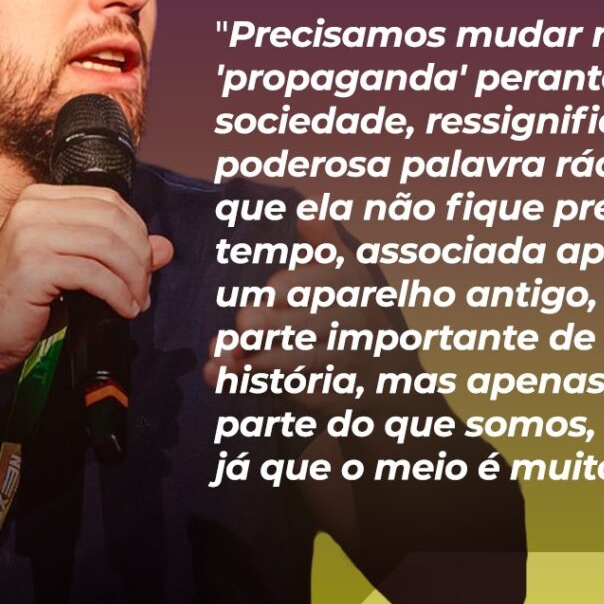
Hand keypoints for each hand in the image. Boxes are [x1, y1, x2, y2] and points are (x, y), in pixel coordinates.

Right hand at [0, 184, 172, 390]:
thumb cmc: (20, 302)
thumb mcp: (72, 269)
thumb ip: (116, 253)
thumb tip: (166, 247)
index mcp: (40, 200)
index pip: (108, 201)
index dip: (137, 232)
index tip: (145, 264)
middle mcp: (32, 208)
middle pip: (113, 220)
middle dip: (139, 256)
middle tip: (144, 289)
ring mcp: (30, 234)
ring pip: (108, 246)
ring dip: (132, 278)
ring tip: (136, 302)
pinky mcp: (33, 265)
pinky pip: (94, 274)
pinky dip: (118, 294)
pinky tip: (123, 310)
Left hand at [203, 216, 414, 416]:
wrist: (383, 371)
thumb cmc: (351, 307)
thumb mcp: (345, 270)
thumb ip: (323, 242)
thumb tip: (308, 209)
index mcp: (348, 287)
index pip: (324, 285)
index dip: (297, 288)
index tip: (272, 290)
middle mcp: (346, 325)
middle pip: (309, 325)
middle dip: (275, 324)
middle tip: (244, 323)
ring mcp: (336, 363)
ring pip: (296, 361)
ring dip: (257, 359)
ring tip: (222, 356)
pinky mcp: (322, 394)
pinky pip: (287, 389)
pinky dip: (252, 384)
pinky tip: (220, 375)